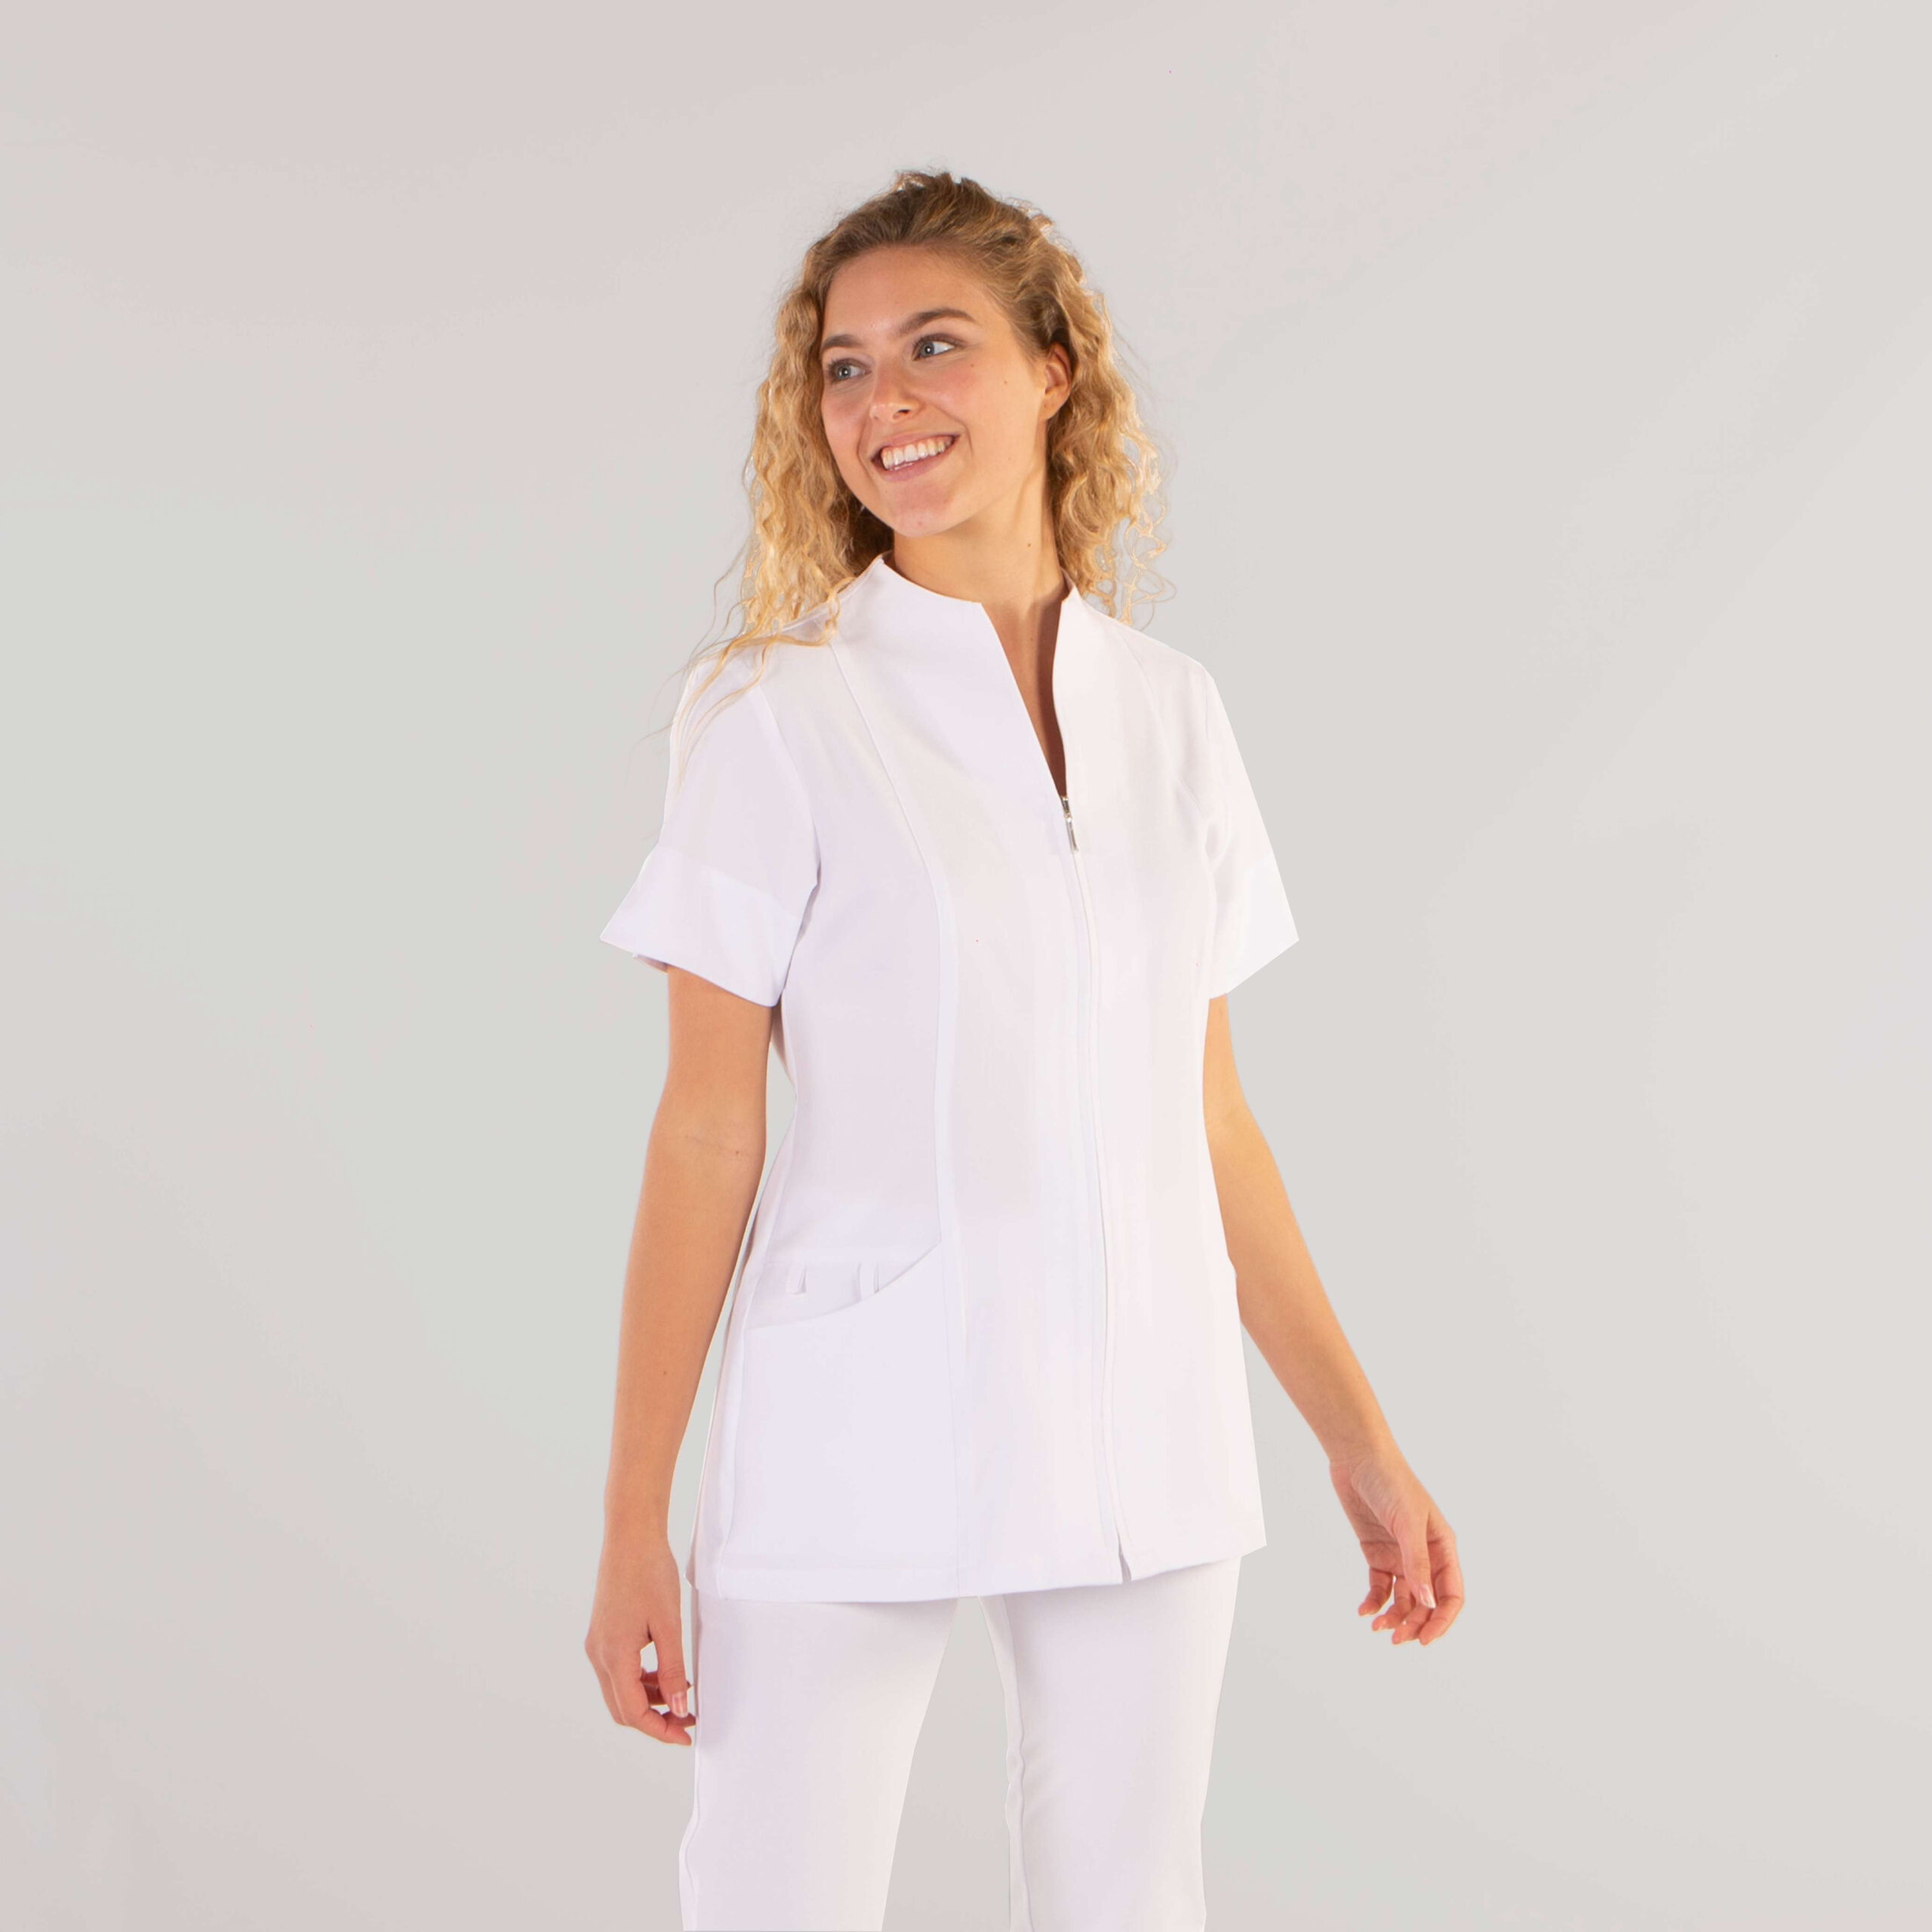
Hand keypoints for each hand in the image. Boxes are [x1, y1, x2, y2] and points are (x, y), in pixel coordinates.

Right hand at [585, 1532, 696, 1744]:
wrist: (630, 1536)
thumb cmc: (649, 1573)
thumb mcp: (668, 1624)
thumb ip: (673, 1669)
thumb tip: (678, 1708)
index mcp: (613, 1655)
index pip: (633, 1712)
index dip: (660, 1730)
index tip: (686, 1734)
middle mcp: (598, 1654)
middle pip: (622, 1708)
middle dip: (654, 1720)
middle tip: (686, 1720)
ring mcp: (597, 1644)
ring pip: (620, 1690)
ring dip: (649, 1700)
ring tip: (682, 1695)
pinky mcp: (603, 1633)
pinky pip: (619, 1671)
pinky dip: (641, 1680)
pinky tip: (666, 1673)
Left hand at [1328, 1447, 1463, 1646]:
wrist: (1358, 1458)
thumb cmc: (1390, 1482)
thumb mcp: (1408, 1523)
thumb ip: (1417, 1563)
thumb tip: (1428, 1602)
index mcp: (1443, 1547)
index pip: (1452, 1594)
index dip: (1442, 1620)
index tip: (1425, 1640)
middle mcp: (1425, 1555)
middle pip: (1427, 1602)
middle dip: (1415, 1624)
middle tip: (1395, 1639)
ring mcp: (1400, 1555)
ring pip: (1404, 1599)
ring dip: (1394, 1616)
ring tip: (1376, 1627)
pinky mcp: (1377, 1553)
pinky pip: (1380, 1586)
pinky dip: (1374, 1601)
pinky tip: (1364, 1611)